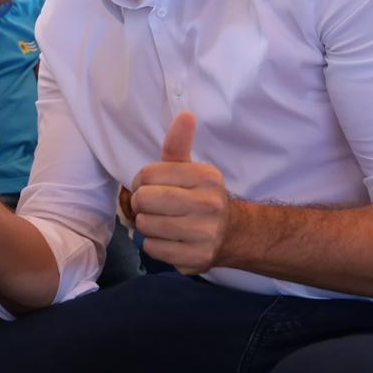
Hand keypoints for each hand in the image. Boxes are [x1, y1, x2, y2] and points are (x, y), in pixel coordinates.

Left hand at [130, 112, 230, 274]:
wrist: (231, 233)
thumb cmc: (199, 196)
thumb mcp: (190, 168)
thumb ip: (178, 144)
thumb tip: (185, 115)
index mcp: (205, 177)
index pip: (146, 175)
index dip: (140, 182)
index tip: (152, 187)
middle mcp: (208, 204)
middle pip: (143, 200)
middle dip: (141, 204)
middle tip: (153, 207)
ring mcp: (204, 233)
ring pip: (145, 226)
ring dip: (146, 226)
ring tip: (162, 223)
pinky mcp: (196, 258)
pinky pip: (152, 248)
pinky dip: (154, 245)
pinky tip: (170, 240)